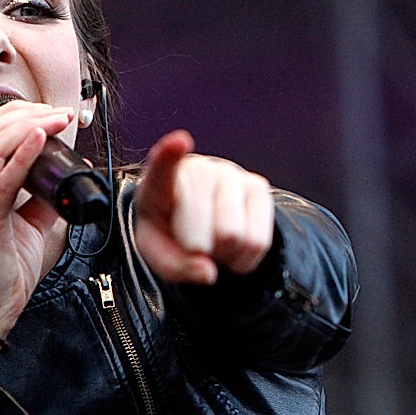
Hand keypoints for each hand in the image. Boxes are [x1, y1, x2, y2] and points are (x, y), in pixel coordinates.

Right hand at [0, 102, 73, 404]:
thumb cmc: (4, 275)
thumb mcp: (31, 228)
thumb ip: (43, 201)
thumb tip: (69, 179)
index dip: (18, 114)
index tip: (52, 113)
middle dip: (27, 113)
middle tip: (61, 113)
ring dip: (29, 126)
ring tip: (58, 120)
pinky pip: (1, 182)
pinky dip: (22, 155)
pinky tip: (41, 138)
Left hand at [135, 130, 273, 284]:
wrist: (196, 220)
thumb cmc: (169, 231)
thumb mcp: (157, 252)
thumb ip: (174, 266)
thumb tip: (208, 273)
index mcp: (160, 181)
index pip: (164, 165)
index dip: (170, 154)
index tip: (180, 141)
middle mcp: (199, 169)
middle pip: (206, 229)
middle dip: (201, 250)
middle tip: (192, 244)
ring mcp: (231, 174)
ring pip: (235, 236)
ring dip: (223, 254)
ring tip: (212, 242)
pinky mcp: (258, 185)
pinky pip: (258, 241)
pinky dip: (243, 259)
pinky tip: (231, 246)